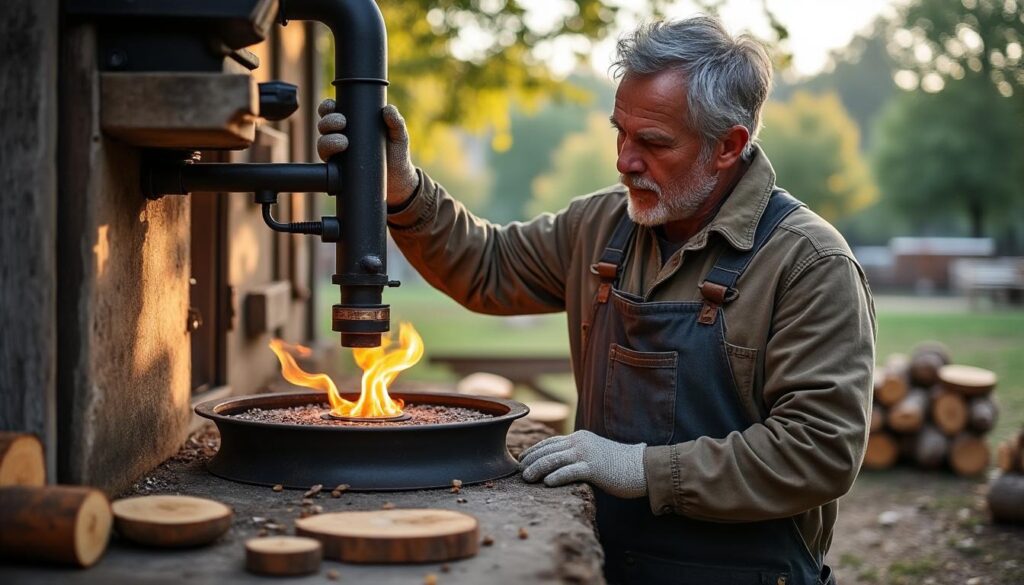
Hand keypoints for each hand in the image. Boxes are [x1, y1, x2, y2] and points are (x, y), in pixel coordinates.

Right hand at [316, 100, 419, 206]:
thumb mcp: (399, 136)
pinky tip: (338, 158)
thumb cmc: (396, 153)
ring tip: (344, 142)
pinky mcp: (339, 170)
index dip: (327, 107)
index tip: (333, 106)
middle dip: (328, 121)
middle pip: (323, 125)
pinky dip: (329, 159)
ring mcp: (338, 154)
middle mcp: (340, 137)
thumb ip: (396, 122)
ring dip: (328, 140)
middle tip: (342, 123)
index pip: (332, 111)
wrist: (398, 180)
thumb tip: (388, 109)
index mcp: (351, 124)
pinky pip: (326, 164)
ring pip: (322, 144)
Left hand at [520, 430, 646, 498]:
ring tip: (527, 478)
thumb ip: (578, 455)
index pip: (550, 442)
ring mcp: (587, 454)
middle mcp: (580, 442)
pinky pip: (570, 471)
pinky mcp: (594, 468)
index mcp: (579, 438)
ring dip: (538, 469)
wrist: (642, 467)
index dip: (533, 451)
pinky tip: (547, 483)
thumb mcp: (594, 453)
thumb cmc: (618, 464)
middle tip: (519, 472)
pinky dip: (557, 476)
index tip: (522, 460)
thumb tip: (559, 465)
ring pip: (555, 459)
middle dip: (531, 461)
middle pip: (548, 449)